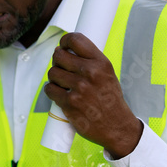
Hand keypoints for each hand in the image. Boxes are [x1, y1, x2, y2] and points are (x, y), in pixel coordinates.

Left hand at [44, 32, 143, 158]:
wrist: (117, 127)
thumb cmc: (110, 100)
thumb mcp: (107, 75)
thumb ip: (90, 62)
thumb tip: (63, 50)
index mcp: (101, 63)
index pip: (76, 40)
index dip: (64, 41)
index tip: (62, 46)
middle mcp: (91, 73)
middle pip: (59, 56)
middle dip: (57, 61)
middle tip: (62, 69)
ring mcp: (79, 88)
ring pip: (52, 73)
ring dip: (54, 78)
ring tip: (63, 84)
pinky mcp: (70, 103)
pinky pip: (49, 89)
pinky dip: (51, 91)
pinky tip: (58, 94)